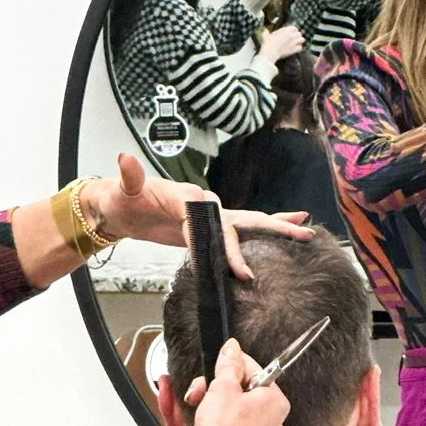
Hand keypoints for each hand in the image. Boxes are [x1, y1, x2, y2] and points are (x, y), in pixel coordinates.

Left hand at [86, 153, 310, 278]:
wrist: (121, 205)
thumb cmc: (123, 199)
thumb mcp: (123, 190)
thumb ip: (129, 177)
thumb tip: (125, 159)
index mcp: (188, 196)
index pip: (207, 221)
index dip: (215, 244)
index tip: (226, 267)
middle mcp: (204, 202)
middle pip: (242, 217)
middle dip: (271, 226)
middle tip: (299, 232)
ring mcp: (209, 214)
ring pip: (247, 222)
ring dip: (276, 226)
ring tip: (305, 230)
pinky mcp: (208, 228)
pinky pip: (238, 231)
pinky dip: (262, 230)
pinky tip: (286, 228)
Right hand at [182, 339, 289, 425]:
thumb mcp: (222, 388)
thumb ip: (229, 365)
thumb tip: (233, 348)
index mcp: (276, 401)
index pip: (255, 371)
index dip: (232, 365)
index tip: (219, 363)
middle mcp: (275, 421)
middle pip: (243, 393)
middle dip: (217, 391)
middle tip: (201, 392)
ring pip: (234, 412)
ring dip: (213, 409)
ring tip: (200, 415)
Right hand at [259, 23, 303, 63]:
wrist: (270, 52)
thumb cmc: (267, 44)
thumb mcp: (266, 35)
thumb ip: (267, 32)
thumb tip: (264, 30)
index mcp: (285, 30)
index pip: (294, 28)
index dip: (294, 31)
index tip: (292, 33)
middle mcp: (291, 35)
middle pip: (299, 33)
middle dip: (297, 36)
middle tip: (294, 39)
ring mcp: (293, 42)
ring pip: (302, 39)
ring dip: (300, 41)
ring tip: (297, 43)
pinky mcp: (293, 49)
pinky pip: (300, 48)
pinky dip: (299, 48)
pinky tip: (296, 49)